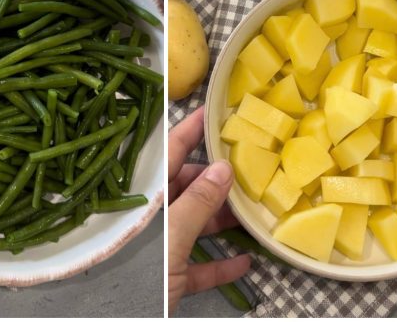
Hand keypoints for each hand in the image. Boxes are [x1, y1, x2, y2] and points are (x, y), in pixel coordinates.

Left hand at [168, 107, 250, 314]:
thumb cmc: (142, 286)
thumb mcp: (172, 241)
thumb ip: (197, 204)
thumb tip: (223, 168)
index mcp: (149, 205)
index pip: (171, 156)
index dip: (191, 131)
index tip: (214, 111)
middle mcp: (155, 222)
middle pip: (189, 188)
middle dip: (219, 179)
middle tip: (250, 166)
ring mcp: (163, 253)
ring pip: (197, 224)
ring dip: (225, 219)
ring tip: (255, 210)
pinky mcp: (172, 282)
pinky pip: (199, 266)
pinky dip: (221, 263)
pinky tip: (245, 261)